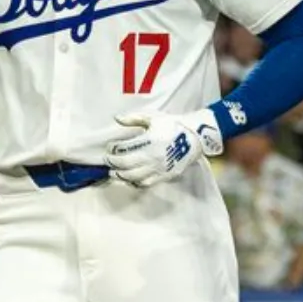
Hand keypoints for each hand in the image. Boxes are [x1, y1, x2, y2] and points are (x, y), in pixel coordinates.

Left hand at [106, 109, 222, 187]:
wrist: (195, 137)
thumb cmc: (173, 125)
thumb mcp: (153, 118)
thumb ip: (133, 118)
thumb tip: (117, 118)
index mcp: (149, 141)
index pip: (123, 148)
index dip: (113, 149)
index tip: (110, 147)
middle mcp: (152, 156)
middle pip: (125, 164)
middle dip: (112, 163)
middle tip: (108, 160)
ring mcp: (158, 168)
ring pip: (133, 177)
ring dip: (120, 175)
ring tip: (114, 171)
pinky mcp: (163, 176)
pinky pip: (145, 184)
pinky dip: (134, 182)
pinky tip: (130, 178)